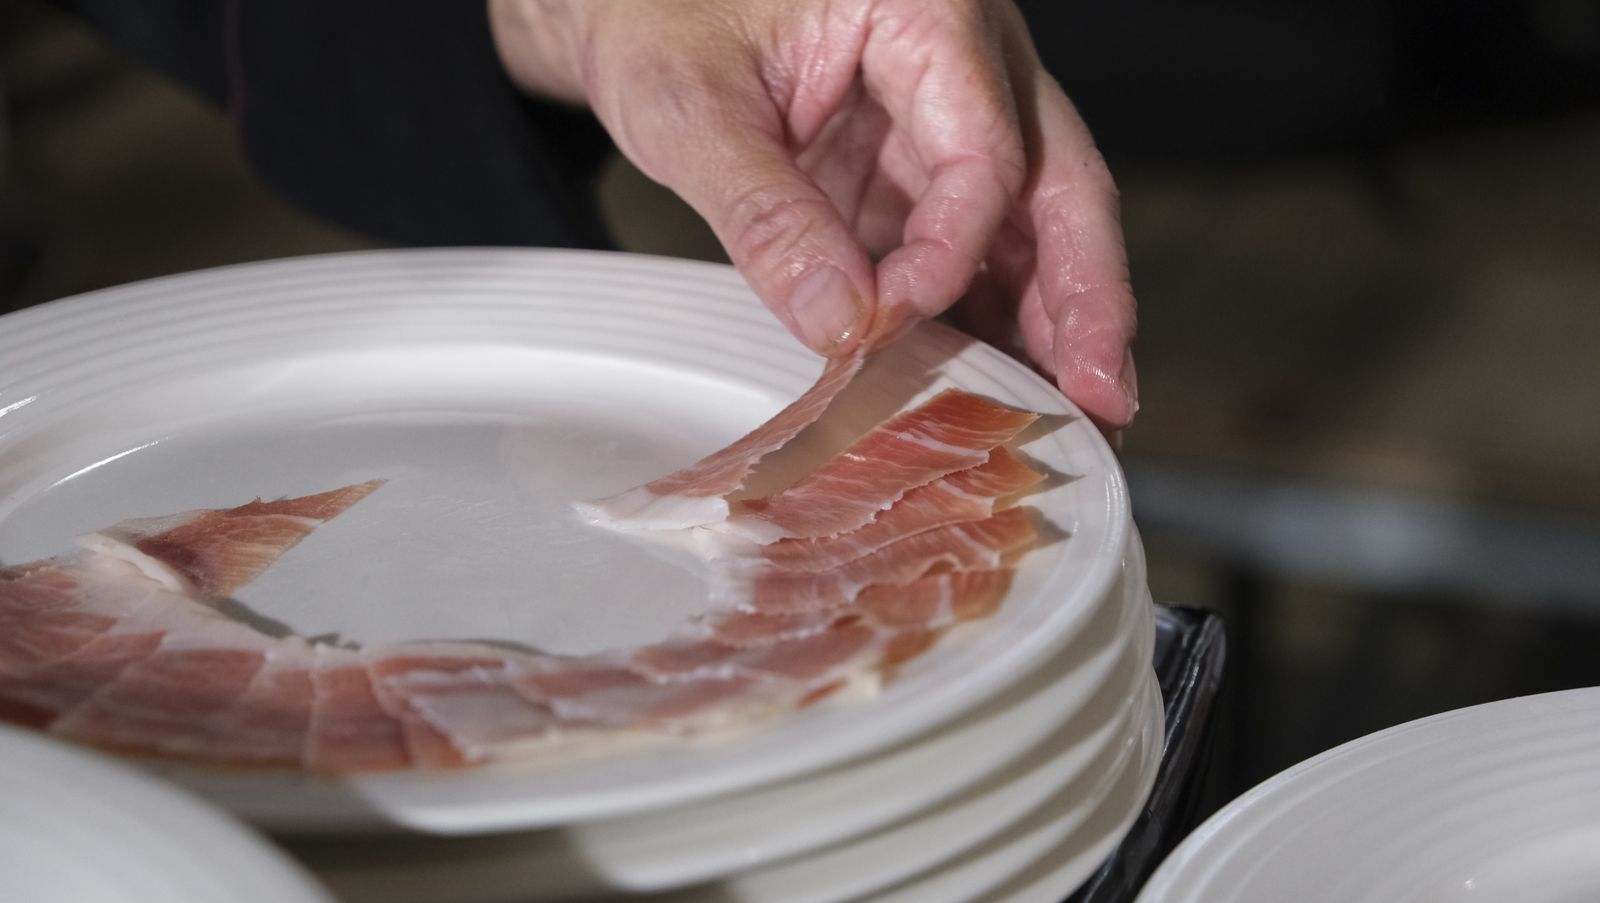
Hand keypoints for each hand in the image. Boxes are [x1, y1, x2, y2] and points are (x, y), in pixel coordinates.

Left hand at [491, 0, 1137, 431]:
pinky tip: (1003, 382)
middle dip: (1085, 301)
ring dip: (1055, 322)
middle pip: (1058, 184)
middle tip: (1101, 401)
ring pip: (1036, 221)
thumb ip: (766, 215)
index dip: (950, 253)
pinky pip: (977, 242)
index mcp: (927, 9)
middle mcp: (967, 55)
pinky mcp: (919, 165)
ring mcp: (950, 113)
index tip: (892, 324)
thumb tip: (840, 324)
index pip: (982, 149)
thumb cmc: (658, 16)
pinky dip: (991, 313)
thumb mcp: (691, 109)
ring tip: (1072, 416)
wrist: (634, 5)